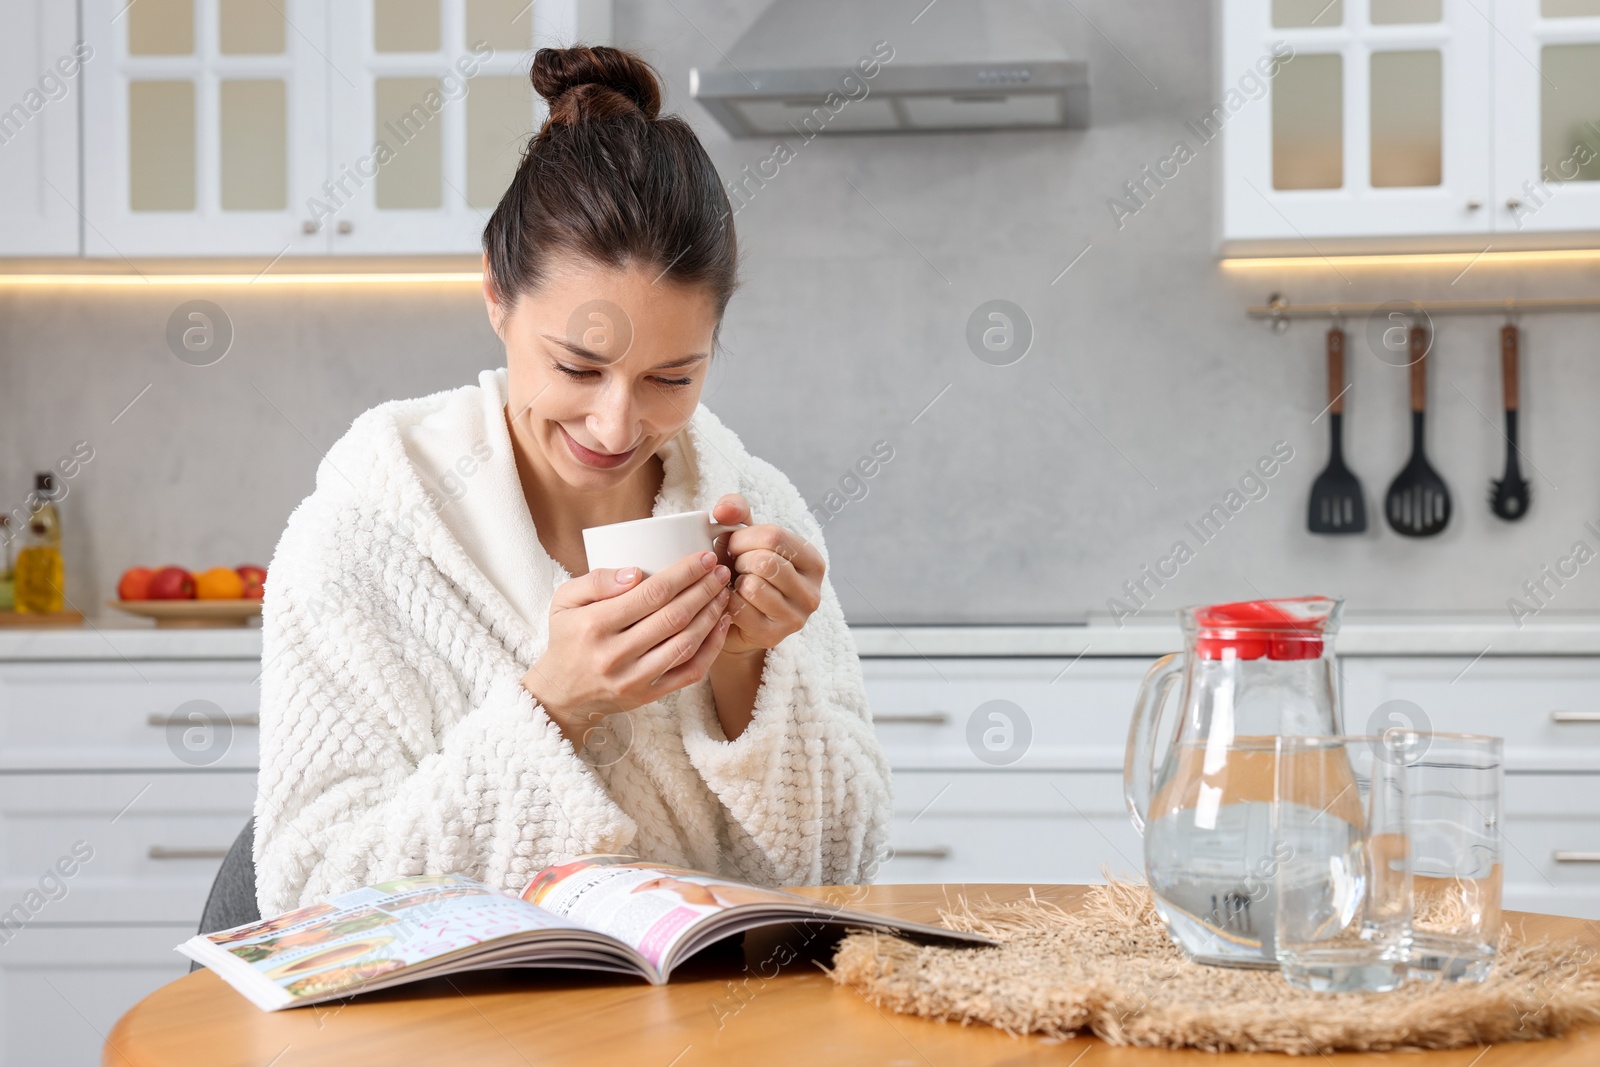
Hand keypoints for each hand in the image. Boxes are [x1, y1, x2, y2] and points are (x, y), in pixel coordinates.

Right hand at [522, 550, 733, 739]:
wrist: (561, 693)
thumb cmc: (567, 638)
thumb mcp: (564, 600)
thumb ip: (596, 580)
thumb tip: (636, 573)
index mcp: (595, 625)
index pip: (651, 594)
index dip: (684, 573)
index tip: (704, 558)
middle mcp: (615, 655)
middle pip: (674, 616)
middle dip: (704, 589)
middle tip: (721, 571)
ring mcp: (633, 679)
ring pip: (686, 644)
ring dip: (711, 615)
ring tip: (723, 593)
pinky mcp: (648, 695)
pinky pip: (689, 672)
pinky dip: (712, 648)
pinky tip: (721, 625)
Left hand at [710, 494, 824, 657]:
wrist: (735, 619)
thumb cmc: (743, 571)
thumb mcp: (745, 537)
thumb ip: (736, 512)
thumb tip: (723, 510)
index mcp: (812, 562)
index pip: (775, 536)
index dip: (743, 537)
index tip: (733, 545)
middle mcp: (812, 592)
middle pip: (766, 562)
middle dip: (738, 560)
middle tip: (733, 566)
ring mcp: (796, 617)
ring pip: (754, 586)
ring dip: (733, 582)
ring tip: (734, 583)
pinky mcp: (774, 636)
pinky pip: (740, 609)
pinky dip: (727, 601)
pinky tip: (729, 600)